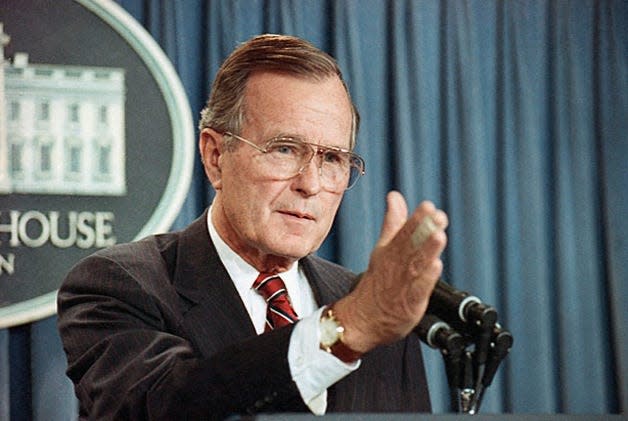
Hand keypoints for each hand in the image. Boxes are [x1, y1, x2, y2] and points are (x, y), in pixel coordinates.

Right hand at [335, 191, 448, 352]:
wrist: (362, 318)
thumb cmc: (377, 282)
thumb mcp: (383, 248)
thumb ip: (393, 222)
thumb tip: (395, 196)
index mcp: (390, 251)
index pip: (404, 232)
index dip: (417, 219)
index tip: (428, 206)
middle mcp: (396, 265)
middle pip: (411, 245)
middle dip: (424, 230)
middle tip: (438, 216)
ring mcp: (403, 283)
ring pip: (416, 264)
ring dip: (427, 250)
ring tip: (439, 236)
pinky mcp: (409, 303)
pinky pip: (418, 289)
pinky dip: (427, 278)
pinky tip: (436, 267)